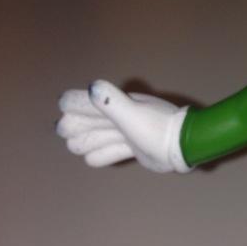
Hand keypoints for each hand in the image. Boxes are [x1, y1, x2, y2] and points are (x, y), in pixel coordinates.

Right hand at [57, 80, 190, 171]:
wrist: (181, 146)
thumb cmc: (156, 128)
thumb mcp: (132, 114)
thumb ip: (111, 102)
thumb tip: (91, 87)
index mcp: (118, 104)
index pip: (88, 101)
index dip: (74, 106)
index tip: (65, 114)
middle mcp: (120, 116)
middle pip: (89, 121)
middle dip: (75, 126)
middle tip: (65, 133)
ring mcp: (126, 133)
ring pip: (97, 137)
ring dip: (85, 142)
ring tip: (75, 146)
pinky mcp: (133, 148)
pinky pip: (111, 151)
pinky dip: (101, 155)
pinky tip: (91, 159)